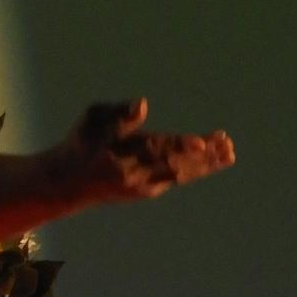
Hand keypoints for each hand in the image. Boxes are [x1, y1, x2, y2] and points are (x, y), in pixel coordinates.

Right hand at [46, 97, 234, 213]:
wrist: (68, 183)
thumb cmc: (82, 143)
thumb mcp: (91, 120)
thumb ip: (118, 113)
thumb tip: (142, 105)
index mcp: (120, 156)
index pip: (156, 149)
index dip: (181, 146)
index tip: (203, 143)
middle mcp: (134, 176)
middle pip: (175, 165)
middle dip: (203, 156)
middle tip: (227, 144)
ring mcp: (142, 187)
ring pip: (179, 175)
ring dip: (206, 164)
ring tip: (229, 152)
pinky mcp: (147, 192)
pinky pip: (177, 179)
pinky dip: (196, 169)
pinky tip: (213, 158)